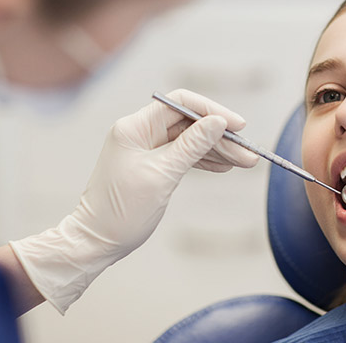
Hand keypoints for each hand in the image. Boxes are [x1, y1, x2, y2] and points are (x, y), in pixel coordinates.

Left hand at [9, 89, 257, 313]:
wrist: (97, 241)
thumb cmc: (122, 210)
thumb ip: (192, 146)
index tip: (238, 125)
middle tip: (248, 153)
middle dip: (221, 137)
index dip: (212, 110)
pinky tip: (225, 166)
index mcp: (135, 128)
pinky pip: (184, 155)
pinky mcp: (153, 165)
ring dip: (218, 151)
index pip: (180, 104)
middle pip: (190, 124)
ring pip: (191, 141)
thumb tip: (218, 122)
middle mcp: (141, 132)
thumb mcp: (162, 175)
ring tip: (245, 162)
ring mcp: (147, 149)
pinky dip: (205, 160)